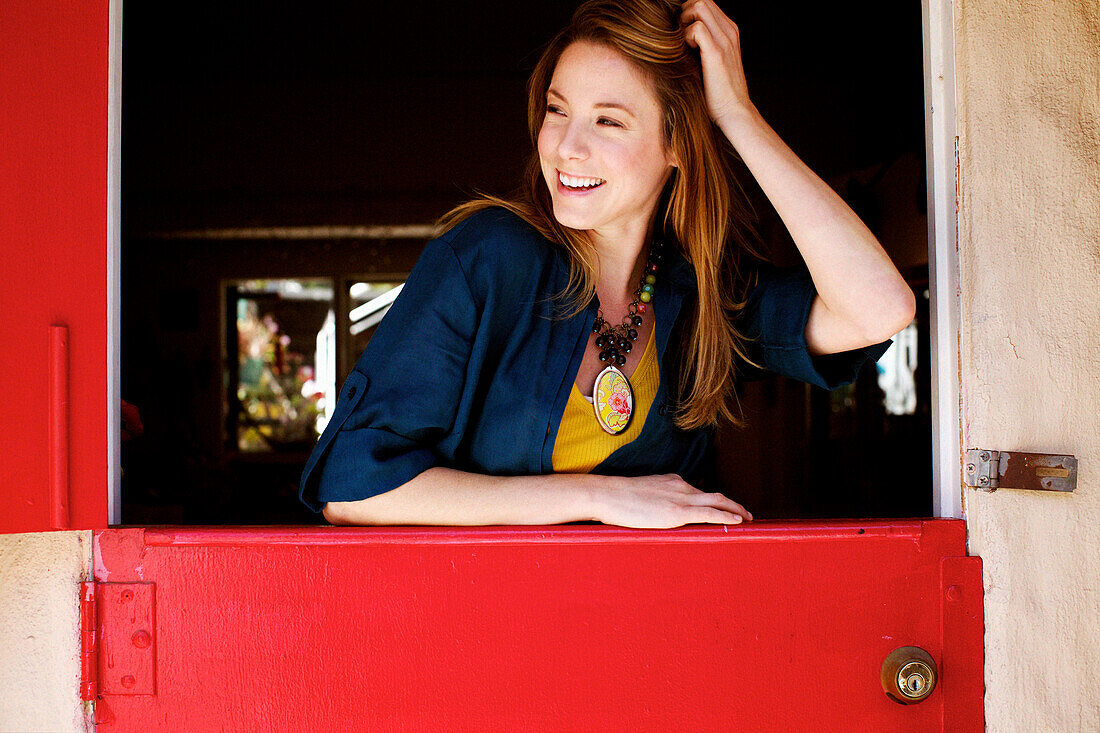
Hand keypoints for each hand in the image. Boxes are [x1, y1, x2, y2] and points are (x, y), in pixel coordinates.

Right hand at [592, 473, 752, 528]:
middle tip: (746, 515)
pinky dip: (726, 515)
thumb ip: (653, 501)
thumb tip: (654, 513)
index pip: (699, 492)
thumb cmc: (616, 498)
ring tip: (748, 520)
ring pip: (717, 501)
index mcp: (671, 481)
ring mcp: (680, 497)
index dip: (715, 502)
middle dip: (734, 504)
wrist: (608, 494)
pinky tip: (738, 521)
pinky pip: (709, 512)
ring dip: (736, 510)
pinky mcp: (677, 511)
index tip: (724, 509)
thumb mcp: (641, 495)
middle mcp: (680, 486)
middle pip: (715, 494)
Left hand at [681, 0, 754, 125]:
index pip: (705, 4)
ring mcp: (725, 39)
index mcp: (728, 31)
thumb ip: (700, 45)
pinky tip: (687, 52)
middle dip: (684, 12)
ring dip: (685, 20)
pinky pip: (697, 27)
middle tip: (678, 35)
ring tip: (683, 42)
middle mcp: (729, 31)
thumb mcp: (710, 62)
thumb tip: (676, 38)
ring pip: (700, 5)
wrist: (734, 112)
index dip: (688, 12)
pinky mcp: (717, 52)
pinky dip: (686, 36)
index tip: (680, 32)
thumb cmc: (718, 92)